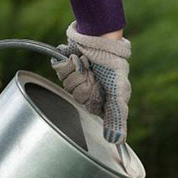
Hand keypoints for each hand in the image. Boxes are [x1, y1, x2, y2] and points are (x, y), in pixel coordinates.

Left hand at [51, 22, 131, 144]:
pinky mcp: (68, 65)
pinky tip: (75, 58)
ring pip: (68, 84)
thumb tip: (118, 143)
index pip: (90, 108)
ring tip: (85, 63)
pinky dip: (66, 64)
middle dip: (83, 84)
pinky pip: (59, 72)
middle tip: (92, 74)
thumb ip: (116, 117)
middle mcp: (91, 87)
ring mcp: (79, 76)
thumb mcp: (118, 92)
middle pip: (78, 96)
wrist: (99, 34)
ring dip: (75, 72)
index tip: (97, 89)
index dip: (91, 98)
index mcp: (104, 96)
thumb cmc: (112, 63)